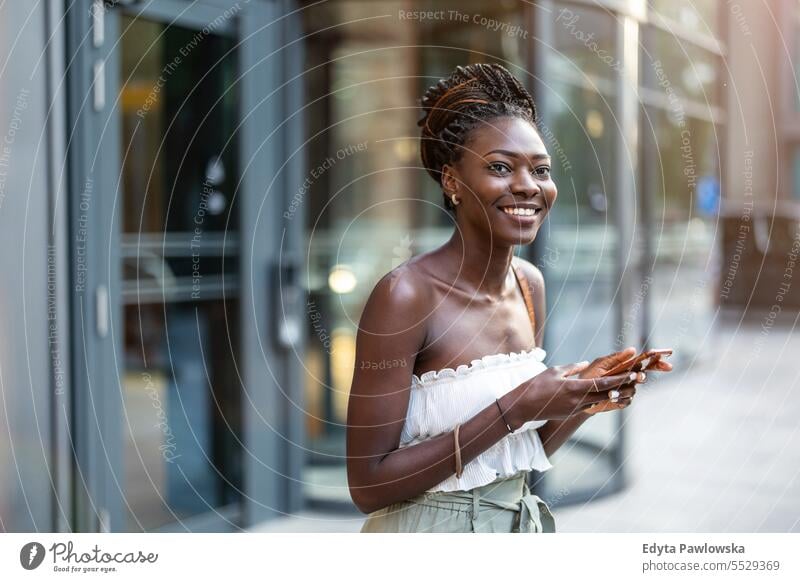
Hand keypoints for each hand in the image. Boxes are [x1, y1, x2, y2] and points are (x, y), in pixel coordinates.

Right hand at [500, 361, 640, 424]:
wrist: (523, 407)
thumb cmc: (536, 386)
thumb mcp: (554, 371)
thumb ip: (573, 368)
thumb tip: (586, 364)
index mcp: (575, 389)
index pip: (604, 384)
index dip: (620, 378)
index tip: (633, 372)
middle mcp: (579, 401)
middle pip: (608, 394)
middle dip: (625, 386)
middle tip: (639, 379)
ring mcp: (576, 409)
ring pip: (602, 401)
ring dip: (615, 394)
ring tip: (628, 387)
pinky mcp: (572, 413)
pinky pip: (592, 405)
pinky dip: (602, 399)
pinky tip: (609, 395)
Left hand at [576, 346, 673, 413]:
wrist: (580, 395)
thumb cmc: (590, 376)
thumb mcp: (601, 364)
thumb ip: (617, 358)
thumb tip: (633, 349)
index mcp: (625, 365)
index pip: (645, 360)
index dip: (657, 358)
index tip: (668, 354)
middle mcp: (629, 377)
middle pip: (645, 374)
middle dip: (645, 375)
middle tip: (639, 377)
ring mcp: (628, 389)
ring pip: (634, 389)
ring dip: (622, 389)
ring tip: (609, 391)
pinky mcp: (624, 400)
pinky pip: (627, 400)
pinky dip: (618, 398)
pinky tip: (610, 397)